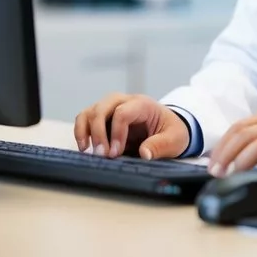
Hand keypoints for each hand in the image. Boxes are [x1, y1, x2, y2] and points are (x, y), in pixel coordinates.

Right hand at [73, 93, 189, 159]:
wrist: (169, 127)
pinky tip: (85, 148)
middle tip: (102, 155)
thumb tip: (145, 154)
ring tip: (89, 152)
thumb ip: (161, 145)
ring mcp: (111, 108)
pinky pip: (85, 119)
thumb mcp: (175, 139)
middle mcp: (124, 101)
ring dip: (85, 131)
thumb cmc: (172, 131)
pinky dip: (81, 132)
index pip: (122, 112)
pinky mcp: (103, 117)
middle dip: (98, 132)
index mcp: (142, 104)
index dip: (116, 133)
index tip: (116, 153)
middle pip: (102, 108)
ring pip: (90, 111)